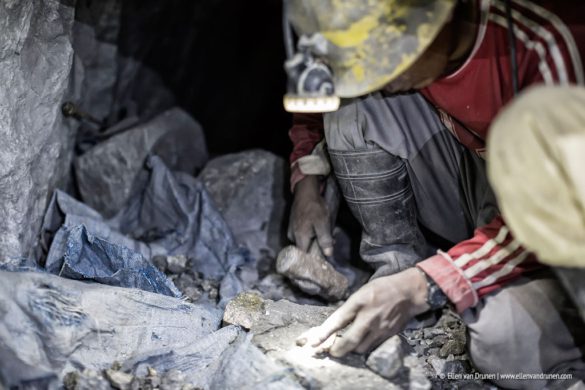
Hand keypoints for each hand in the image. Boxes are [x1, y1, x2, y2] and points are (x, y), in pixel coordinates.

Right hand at [290, 175, 333, 255]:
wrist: (305, 192)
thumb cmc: (314, 207)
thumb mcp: (323, 223)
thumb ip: (325, 240)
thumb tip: (328, 254)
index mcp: (300, 238)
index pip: (305, 257)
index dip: (314, 260)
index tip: (323, 259)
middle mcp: (293, 236)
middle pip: (305, 249)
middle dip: (317, 248)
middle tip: (330, 243)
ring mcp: (292, 230)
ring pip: (304, 242)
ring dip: (315, 240)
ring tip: (327, 234)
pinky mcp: (294, 225)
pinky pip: (302, 235)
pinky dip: (311, 234)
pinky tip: (319, 228)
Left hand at [297, 268, 430, 356]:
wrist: (408, 292)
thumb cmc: (382, 289)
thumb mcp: (362, 292)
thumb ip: (350, 307)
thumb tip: (336, 323)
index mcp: (360, 301)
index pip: (338, 320)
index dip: (324, 332)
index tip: (313, 342)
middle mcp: (369, 316)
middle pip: (350, 340)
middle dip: (338, 349)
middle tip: (332, 351)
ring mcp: (380, 327)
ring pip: (361, 348)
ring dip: (352, 349)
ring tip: (347, 346)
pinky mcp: (389, 335)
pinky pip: (373, 347)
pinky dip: (365, 347)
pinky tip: (362, 344)